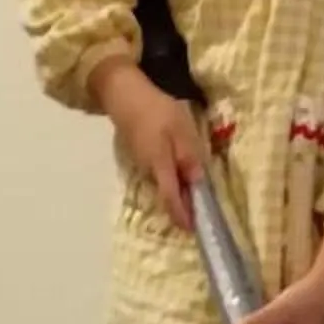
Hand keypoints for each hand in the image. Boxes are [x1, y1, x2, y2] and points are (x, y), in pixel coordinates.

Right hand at [95, 62, 202, 231]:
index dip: (182, 216)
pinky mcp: (140, 154)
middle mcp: (148, 170)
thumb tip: (198, 183)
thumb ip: (189, 157)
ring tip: (194, 195)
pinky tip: (180, 171)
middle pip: (167, 194)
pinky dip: (170, 177)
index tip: (193, 229)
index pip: (171, 199)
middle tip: (200, 213)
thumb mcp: (180, 130)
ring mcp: (142, 163)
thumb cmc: (156, 110)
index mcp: (160, 166)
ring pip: (163, 183)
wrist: (124, 95)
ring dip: (177, 191)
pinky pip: (158, 173)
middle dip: (182, 206)